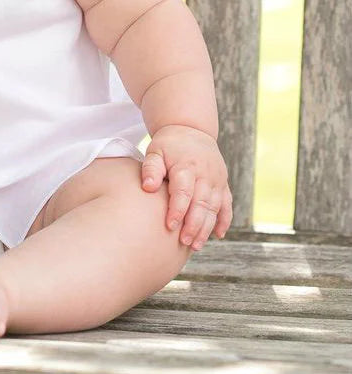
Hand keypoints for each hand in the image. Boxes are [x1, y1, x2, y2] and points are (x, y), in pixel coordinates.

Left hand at [141, 124, 232, 250]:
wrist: (190, 129)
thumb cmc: (168, 144)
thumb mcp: (155, 151)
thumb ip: (151, 168)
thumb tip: (147, 188)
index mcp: (186, 166)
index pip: (183, 192)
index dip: (177, 210)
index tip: (169, 226)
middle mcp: (205, 174)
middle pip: (201, 204)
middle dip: (193, 225)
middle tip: (184, 243)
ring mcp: (217, 180)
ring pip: (214, 208)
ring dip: (206, 227)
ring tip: (196, 245)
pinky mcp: (223, 184)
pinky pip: (227, 205)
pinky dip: (224, 220)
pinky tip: (218, 235)